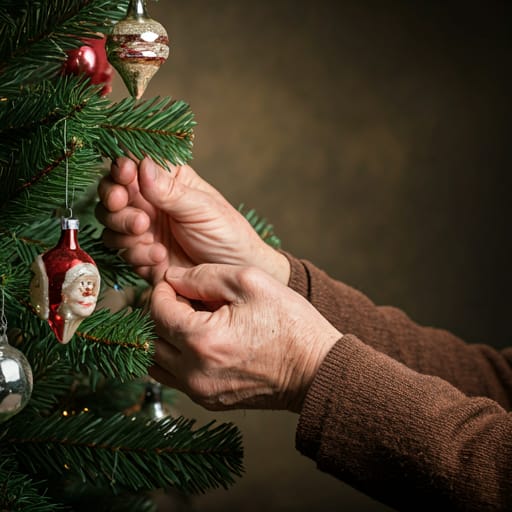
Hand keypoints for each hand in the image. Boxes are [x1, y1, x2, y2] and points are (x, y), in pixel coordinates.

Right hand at [96, 157, 289, 283]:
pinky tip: (160, 257)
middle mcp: (150, 203)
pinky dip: (136, 255)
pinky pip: (122, 252)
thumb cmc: (227, 234)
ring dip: (124, 230)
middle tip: (135, 214)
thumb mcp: (202, 208)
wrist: (232, 276)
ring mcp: (143, 230)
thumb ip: (169, 191)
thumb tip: (142, 164)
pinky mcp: (141, 255)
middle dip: (114, 203)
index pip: (132, 166)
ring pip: (110, 224)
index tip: (125, 174)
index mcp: (167, 181)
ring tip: (148, 235)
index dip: (122, 169)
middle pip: (112, 194)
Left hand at [148, 264, 341, 412]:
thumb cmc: (290, 324)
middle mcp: (194, 372)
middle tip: (182, 297)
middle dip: (161, 311)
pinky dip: (176, 355)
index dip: (161, 290)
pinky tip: (199, 339)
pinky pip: (175, 377)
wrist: (316, 370)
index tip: (175, 281)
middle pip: (152, 337)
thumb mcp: (251, 282)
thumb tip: (173, 278)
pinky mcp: (209, 400)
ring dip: (164, 336)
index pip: (157, 311)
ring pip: (156, 361)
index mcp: (202, 340)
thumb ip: (204, 275)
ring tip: (187, 319)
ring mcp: (200, 392)